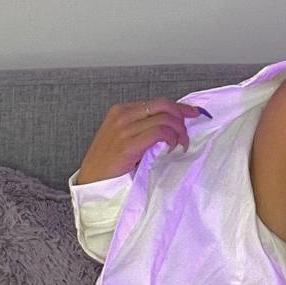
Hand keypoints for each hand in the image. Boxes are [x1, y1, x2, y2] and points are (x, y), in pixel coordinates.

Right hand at [75, 98, 210, 183]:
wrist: (92, 181)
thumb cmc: (110, 162)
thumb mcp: (126, 137)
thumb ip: (144, 127)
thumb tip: (173, 123)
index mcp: (122, 111)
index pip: (158, 103)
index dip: (179, 108)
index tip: (193, 113)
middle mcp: (122, 115)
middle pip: (163, 106)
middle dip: (181, 118)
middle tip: (186, 134)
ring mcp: (123, 129)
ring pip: (164, 119)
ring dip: (179, 132)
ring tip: (180, 145)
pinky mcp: (127, 144)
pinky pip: (159, 133)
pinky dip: (171, 139)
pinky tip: (172, 148)